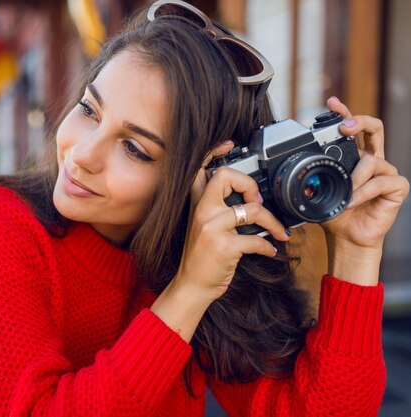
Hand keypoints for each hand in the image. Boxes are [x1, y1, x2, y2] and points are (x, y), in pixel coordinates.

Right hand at [151, 141, 289, 340]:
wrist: (191, 286)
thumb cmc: (201, 258)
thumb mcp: (202, 228)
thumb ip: (217, 209)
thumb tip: (249, 199)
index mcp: (197, 205)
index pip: (200, 168)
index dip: (213, 152)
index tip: (229, 145)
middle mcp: (202, 212)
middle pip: (226, 176)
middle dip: (249, 184)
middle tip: (257, 200)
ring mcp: (211, 228)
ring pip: (251, 209)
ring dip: (272, 222)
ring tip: (278, 231)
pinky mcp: (224, 246)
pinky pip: (256, 240)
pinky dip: (268, 246)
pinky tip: (270, 251)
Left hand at [321, 97, 408, 282]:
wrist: (347, 237)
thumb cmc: (334, 213)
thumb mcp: (317, 192)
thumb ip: (309, 177)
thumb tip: (289, 169)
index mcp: (354, 157)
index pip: (352, 128)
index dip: (344, 113)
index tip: (332, 103)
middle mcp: (371, 160)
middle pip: (374, 127)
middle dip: (359, 121)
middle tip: (345, 127)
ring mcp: (386, 172)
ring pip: (372, 160)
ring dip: (354, 177)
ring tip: (344, 194)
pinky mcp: (396, 187)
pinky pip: (381, 182)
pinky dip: (363, 192)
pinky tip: (351, 202)